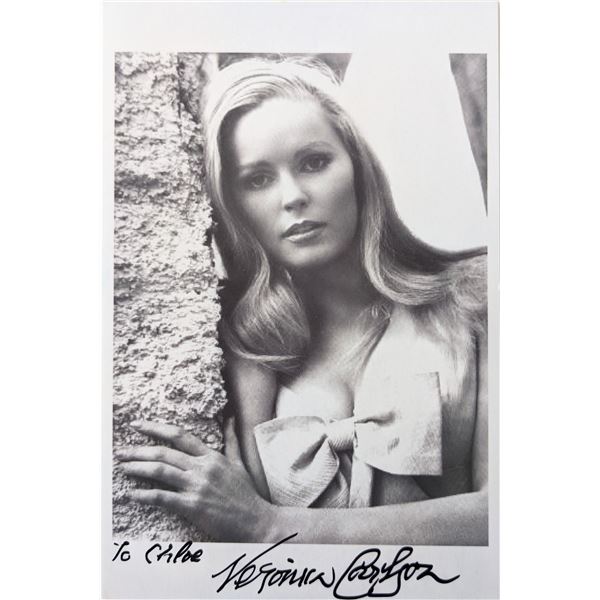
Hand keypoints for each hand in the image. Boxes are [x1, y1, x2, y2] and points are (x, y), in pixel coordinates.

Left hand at [116, 418, 275, 541]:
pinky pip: (163, 498)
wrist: (257, 521)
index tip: (138, 425)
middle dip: (139, 450)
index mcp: (211, 456)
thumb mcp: (239, 462)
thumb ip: (231, 439)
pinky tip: (132, 494)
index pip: (179, 436)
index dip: (156, 428)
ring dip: (138, 468)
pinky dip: (145, 495)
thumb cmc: (247, 494)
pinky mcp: (193, 506)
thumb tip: (231, 417)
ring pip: (161, 471)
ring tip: (123, 467)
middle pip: (164, 452)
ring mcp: (197, 486)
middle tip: (121, 450)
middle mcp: (202, 468)